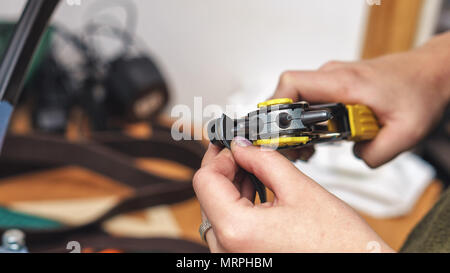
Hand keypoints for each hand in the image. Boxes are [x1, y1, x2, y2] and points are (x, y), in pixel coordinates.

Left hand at [193, 137, 393, 252]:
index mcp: (237, 230)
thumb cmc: (339, 246)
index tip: (233, 144)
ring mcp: (233, 259)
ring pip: (216, 212)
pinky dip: (237, 207)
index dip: (219, 156)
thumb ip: (263, 160)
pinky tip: (254, 191)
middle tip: (243, 151)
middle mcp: (227, 250)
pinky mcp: (243, 260)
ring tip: (252, 169)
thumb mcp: (300, 189)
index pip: (205, 180)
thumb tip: (243, 146)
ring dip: (230, 187)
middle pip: (208, 196)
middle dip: (225, 169)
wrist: (358, 268)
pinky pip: (228, 229)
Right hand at [273, 32, 449, 167]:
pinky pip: (310, 101)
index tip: (276, 133)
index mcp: (345, 82)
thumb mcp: (407, 132)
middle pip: (288, 95)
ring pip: (297, 99)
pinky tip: (317, 139)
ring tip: (305, 149)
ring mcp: (333, 80)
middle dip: (283, 126)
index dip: (276, 107)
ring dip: (295, 126)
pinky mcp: (336, 86)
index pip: (293, 83)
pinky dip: (306, 121)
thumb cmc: (420, 92)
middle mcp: (333, 76)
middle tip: (293, 151)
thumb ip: (376, 153)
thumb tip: (356, 158)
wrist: (431, 73)